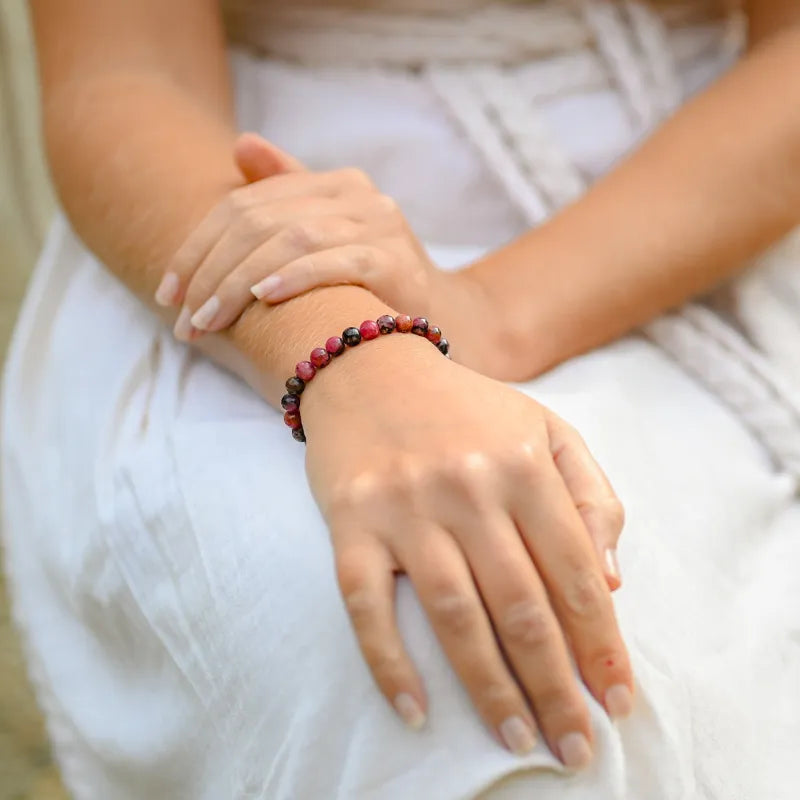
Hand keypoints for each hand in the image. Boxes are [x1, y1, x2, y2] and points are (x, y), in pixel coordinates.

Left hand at [155, 134, 445, 333]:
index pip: (246, 205)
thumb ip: (286, 195)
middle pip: (261, 221)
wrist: (440, 318)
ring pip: (290, 240)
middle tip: (184, 321)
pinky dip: (294, 277)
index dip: (198, 246)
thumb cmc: (370, 282)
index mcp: (333, 184)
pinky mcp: (397, 261)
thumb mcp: (325, 237)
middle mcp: (358, 195)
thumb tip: (242, 144)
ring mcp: (380, 225)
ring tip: (208, 320)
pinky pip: (335, 262)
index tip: (168, 293)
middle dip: (211, 272)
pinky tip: (262, 298)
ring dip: (239, 283)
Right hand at [301, 333, 631, 766]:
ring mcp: (405, 507)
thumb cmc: (467, 409)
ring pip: (455, 614)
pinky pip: (367, 604)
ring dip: (489, 687)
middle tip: (574, 746)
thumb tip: (611, 580)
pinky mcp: (351, 522)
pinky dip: (389, 663)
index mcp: (524, 465)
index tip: (616, 701)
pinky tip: (415, 712)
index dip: (602, 643)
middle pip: (522, 606)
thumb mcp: (545, 428)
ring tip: (517, 738)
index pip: (576, 572)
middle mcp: (468, 487)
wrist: (370, 369)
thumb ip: (591, 494)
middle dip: (555, 686)